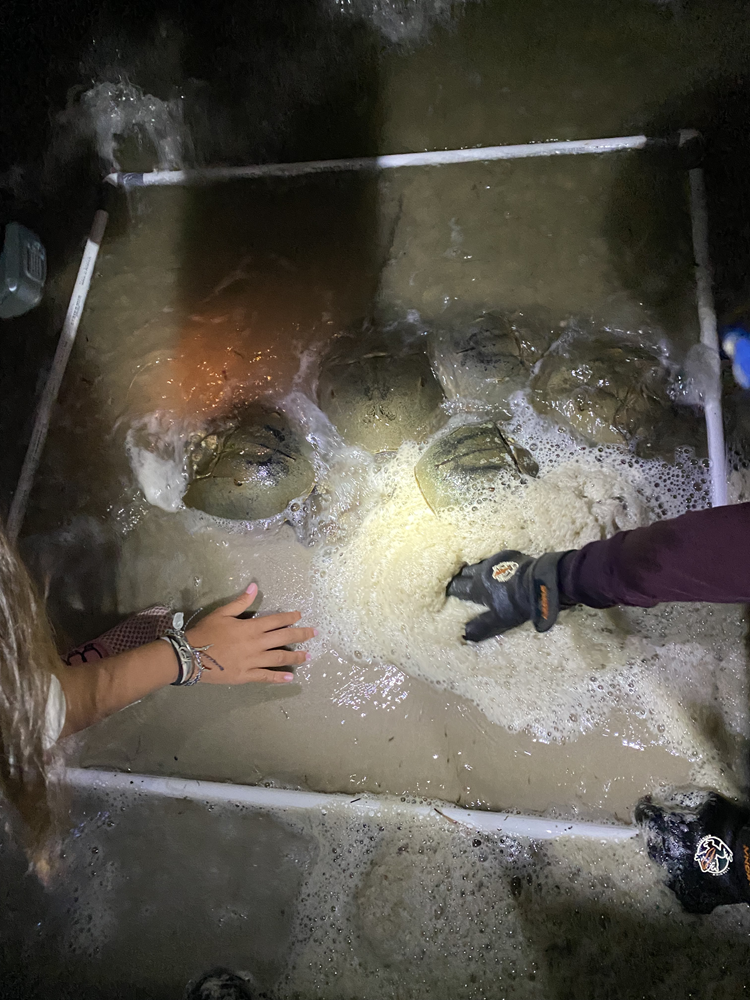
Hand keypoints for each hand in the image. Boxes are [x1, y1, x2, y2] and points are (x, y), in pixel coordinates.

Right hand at [185, 583, 315, 683]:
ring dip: (295, 657)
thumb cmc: (206, 632)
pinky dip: (278, 677)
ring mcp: (252, 661)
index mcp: (251, 627)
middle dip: (301, 635)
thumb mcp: (222, 613)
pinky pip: (266, 676)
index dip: (290, 618)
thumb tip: (254, 587)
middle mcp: (256, 644)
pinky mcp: (246, 675)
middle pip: (284, 638)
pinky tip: (289, 678)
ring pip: (279, 658)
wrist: (190, 655)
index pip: (276, 621)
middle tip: (314, 633)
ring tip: (307, 656)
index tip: (300, 616)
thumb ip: (240, 602)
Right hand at [447, 549, 569, 641]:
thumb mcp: (500, 619)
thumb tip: (465, 633)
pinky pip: (494, 558)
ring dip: (475, 570)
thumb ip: (482, 625)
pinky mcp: (509, 554)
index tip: (448, 593)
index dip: (452, 591)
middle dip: (461, 578)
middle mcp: (482, 571)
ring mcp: (496, 560)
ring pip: (478, 564)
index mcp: (477, 587)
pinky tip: (496, 568)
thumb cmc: (519, 603)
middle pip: (465, 573)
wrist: (541, 582)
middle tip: (460, 583)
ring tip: (475, 575)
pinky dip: (491, 564)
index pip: (458, 588)